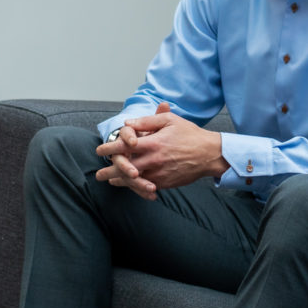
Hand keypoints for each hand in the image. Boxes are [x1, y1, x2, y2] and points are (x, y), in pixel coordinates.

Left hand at [96, 103, 227, 198]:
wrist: (209, 154)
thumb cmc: (189, 134)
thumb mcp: (169, 120)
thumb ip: (147, 120)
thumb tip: (128, 123)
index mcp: (153, 142)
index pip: (124, 146)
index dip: (109, 148)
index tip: (99, 150)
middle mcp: (153, 160)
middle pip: (125, 168)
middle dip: (109, 171)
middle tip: (98, 174)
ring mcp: (159, 173)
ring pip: (134, 180)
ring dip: (120, 181)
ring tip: (110, 181)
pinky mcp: (165, 182)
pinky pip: (146, 187)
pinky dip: (136, 187)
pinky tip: (130, 186)